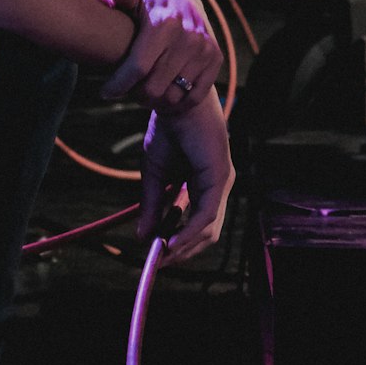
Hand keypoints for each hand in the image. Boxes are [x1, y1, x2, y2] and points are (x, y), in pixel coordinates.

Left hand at [99, 0, 221, 110]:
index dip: (118, 85)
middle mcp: (189, 37)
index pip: (137, 67)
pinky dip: (177, 102)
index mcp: (165, 23)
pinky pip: (193, 96)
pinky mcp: (215, 59)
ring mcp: (205, 49)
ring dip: (154, 99)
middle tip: (127, 88)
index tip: (105, 92)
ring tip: (142, 90)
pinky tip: (163, 93)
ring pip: (173, 96)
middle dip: (135, 93)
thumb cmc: (148, 4)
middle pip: (153, 87)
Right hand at [138, 91, 234, 264]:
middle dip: (181, 252)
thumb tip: (142, 236)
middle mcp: (218, 187)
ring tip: (162, 254)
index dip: (177, 244)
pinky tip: (172, 241)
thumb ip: (151, 204)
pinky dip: (189, 232)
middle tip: (158, 263)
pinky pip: (206, 215)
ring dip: (185, 247)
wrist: (174, 101)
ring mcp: (223, 183)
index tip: (156, 257)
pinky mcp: (221, 178)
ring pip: (208, 230)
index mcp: (204, 184)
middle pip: (205, 234)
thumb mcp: (154, 174)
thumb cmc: (167, 131)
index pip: (196, 225)